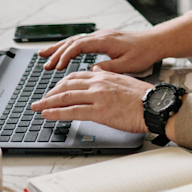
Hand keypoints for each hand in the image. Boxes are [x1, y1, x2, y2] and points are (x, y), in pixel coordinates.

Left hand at [30, 71, 152, 132]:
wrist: (155, 105)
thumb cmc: (144, 98)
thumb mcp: (124, 82)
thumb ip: (109, 80)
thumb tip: (99, 80)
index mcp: (104, 76)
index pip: (76, 77)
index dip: (61, 84)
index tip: (54, 91)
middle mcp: (98, 83)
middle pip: (66, 85)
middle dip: (50, 93)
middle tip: (41, 100)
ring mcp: (97, 97)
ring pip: (65, 97)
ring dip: (47, 102)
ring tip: (36, 107)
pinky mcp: (99, 111)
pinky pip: (72, 111)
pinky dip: (56, 112)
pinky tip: (47, 114)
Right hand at [38, 28, 161, 72]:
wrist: (155, 41)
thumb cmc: (144, 52)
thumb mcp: (128, 64)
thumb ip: (109, 68)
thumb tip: (92, 71)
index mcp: (105, 41)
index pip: (78, 46)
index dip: (65, 56)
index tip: (57, 67)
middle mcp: (100, 36)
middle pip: (72, 41)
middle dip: (56, 52)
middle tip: (44, 64)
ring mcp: (101, 36)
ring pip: (75, 40)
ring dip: (59, 48)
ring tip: (44, 56)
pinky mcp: (103, 39)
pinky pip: (81, 42)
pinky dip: (69, 47)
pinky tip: (63, 54)